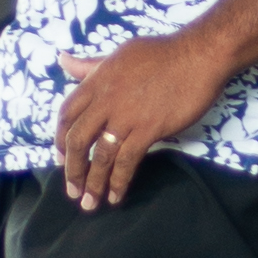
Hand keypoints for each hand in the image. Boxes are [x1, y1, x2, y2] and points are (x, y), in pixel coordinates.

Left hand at [55, 34, 228, 208]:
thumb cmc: (162, 53)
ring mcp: (127, 115)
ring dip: (93, 183)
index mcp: (97, 81)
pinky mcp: (149, 128)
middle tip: (71, 189)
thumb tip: (62, 60)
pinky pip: (127, 161)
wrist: (198, 55)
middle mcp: (106, 100)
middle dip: (72, 169)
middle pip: (78, 140)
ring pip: (101, 155)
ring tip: (89, 203)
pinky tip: (116, 196)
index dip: (60, 138)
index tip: (61, 157)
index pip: (67, 113)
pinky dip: (119, 181)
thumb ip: (90, 66)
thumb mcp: (119, 55)